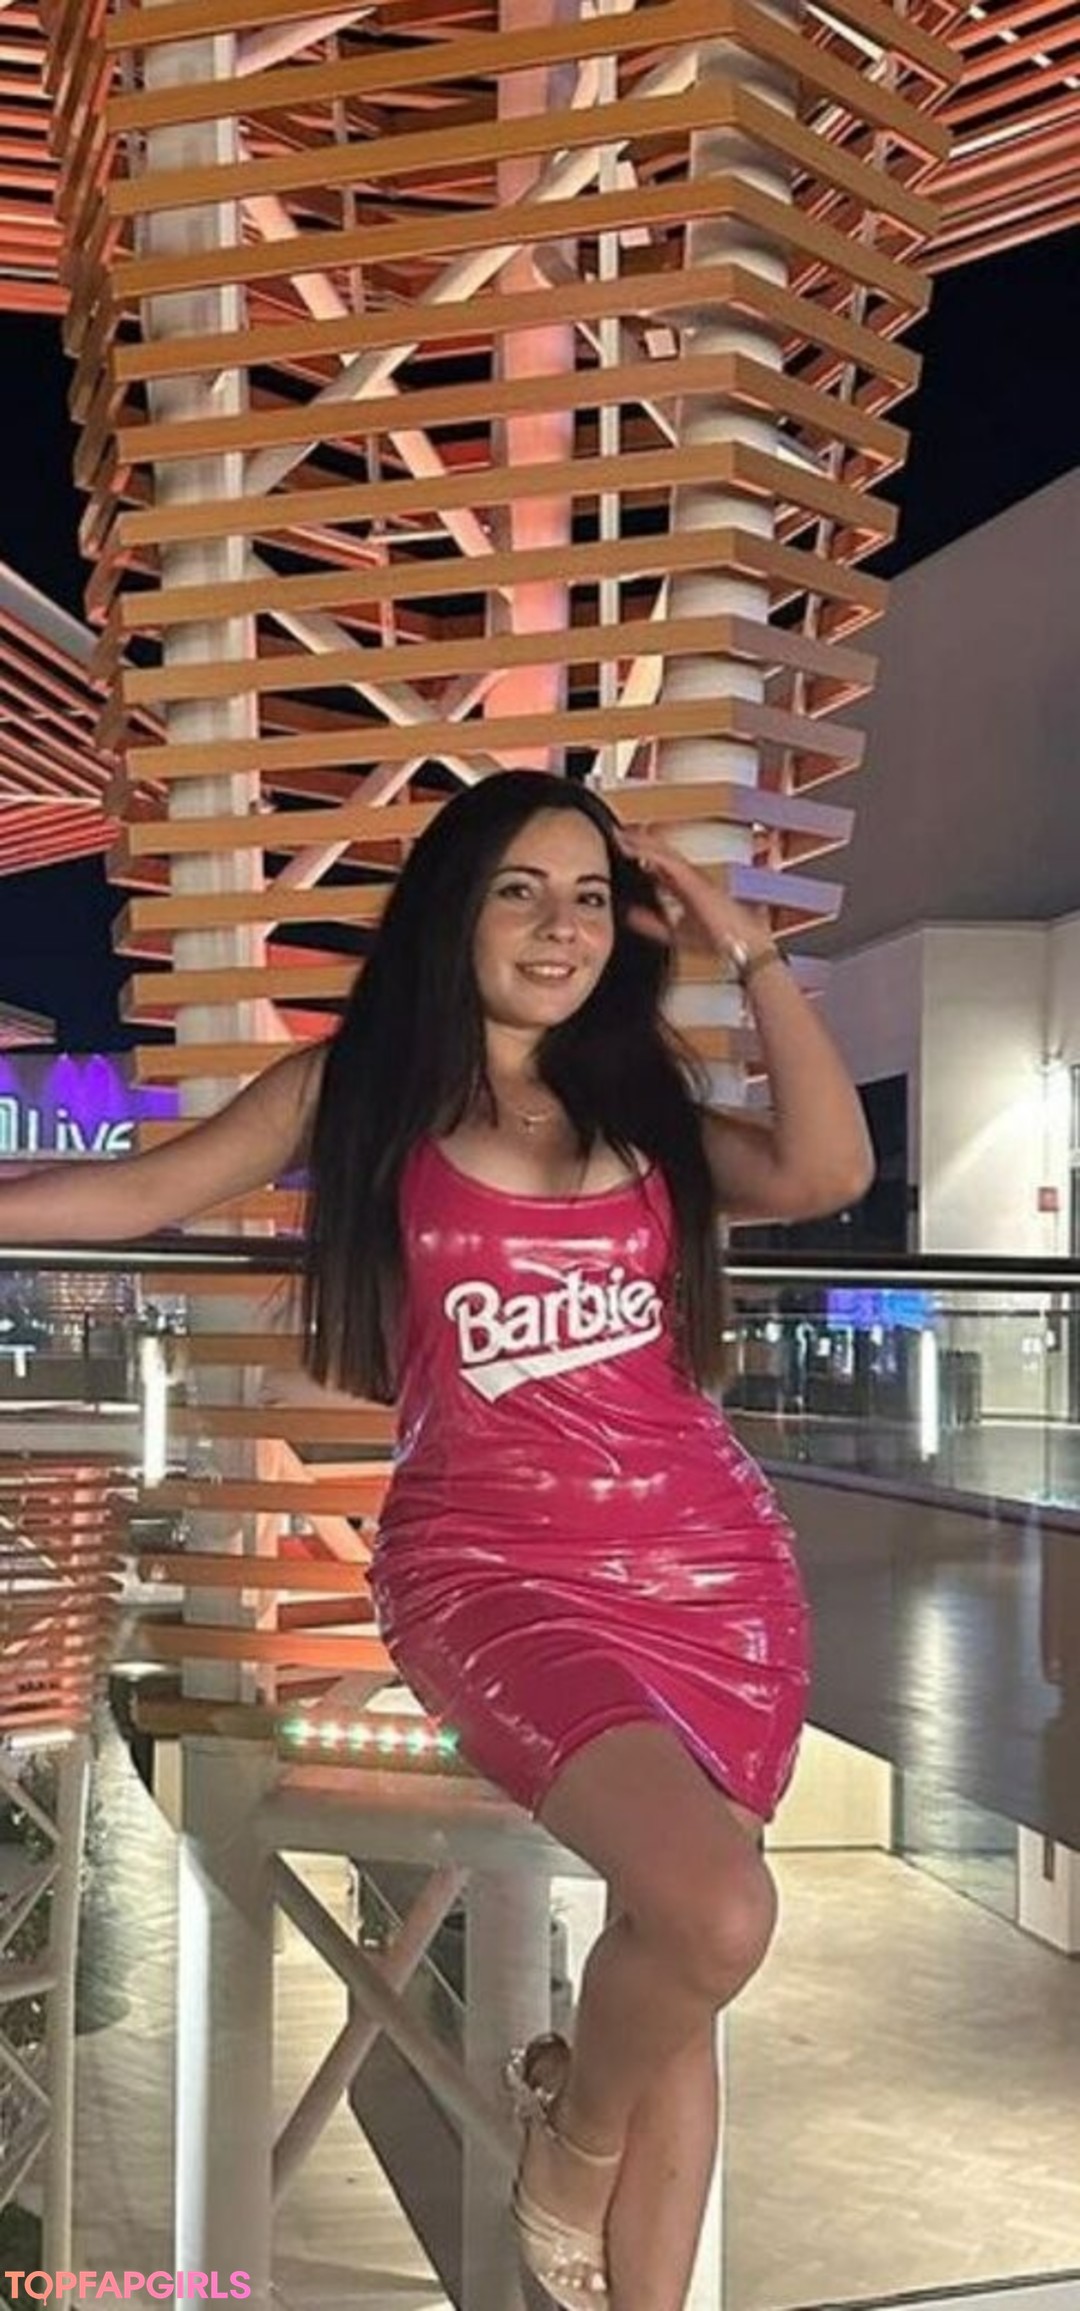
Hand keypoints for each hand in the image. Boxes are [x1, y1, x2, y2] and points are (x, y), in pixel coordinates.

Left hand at [616, 826, 773, 967]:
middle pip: (662, 854)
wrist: (743, 945)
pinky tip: (635, 847)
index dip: (643, 856)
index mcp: (689, 889)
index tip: (625, 849)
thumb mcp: (676, 933)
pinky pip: (669, 862)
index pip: (662, 867)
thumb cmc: (720, 941)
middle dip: (640, 843)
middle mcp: (692, 879)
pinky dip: (651, 852)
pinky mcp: (695, 880)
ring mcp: (694, 877)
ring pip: (664, 852)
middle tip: (620, 834)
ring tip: (622, 835)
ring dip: (642, 842)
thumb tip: (631, 916)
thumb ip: (653, 924)